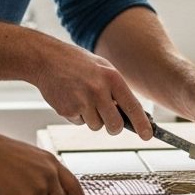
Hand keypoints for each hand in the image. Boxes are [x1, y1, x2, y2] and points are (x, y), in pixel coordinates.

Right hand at [29, 37, 152, 139]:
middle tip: (108, 120)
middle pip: (115, 125)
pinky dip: (77, 115)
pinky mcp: (68, 110)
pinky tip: (71, 99)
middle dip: (113, 127)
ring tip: (83, 98)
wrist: (47, 59)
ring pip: (96, 126)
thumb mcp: (102, 68)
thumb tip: (128, 114)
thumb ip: (115, 89)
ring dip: (92, 118)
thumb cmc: (77, 63)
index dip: (142, 124)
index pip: (132, 106)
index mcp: (111, 78)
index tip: (148, 135)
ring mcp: (82, 101)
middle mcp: (99, 90)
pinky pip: (80, 122)